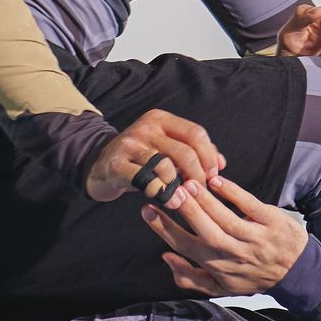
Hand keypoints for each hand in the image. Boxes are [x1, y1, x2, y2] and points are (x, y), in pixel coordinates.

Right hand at [84, 109, 224, 208]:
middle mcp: (145, 127)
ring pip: (166, 166)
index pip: (195, 133)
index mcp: (160, 119)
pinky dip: (160, 193)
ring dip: (179, 186)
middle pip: (184, 151)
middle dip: (198, 175)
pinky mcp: (116, 164)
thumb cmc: (140, 160)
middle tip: (201, 191)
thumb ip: (194, 152)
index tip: (214, 175)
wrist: (99, 166)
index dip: (209, 156)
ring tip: (183, 199)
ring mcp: (129, 145)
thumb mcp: (165, 149)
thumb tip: (221, 163)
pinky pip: (145, 180)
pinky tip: (168, 201)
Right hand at [141, 175, 307, 296]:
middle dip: (185, 211)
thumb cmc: (251, 277)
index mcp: (218, 267)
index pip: (186, 246)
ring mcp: (254, 238)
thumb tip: (165, 256)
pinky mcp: (271, 222)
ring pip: (225, 218)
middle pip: (204, 231)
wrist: (296, 273)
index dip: (164, 229)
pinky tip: (217, 180)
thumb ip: (189, 276)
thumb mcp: (219, 287)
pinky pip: (249, 205)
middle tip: (168, 191)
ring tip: (188, 183)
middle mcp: (234, 254)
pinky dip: (232, 192)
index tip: (148, 210)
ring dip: (205, 200)